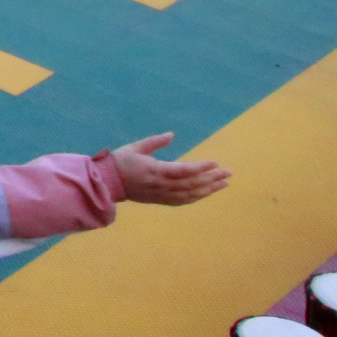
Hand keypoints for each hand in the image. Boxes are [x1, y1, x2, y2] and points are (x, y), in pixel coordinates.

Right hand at [109, 133, 229, 206]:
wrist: (108, 183)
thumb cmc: (121, 162)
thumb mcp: (136, 147)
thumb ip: (155, 142)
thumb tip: (171, 135)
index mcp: (155, 170)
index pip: (184, 170)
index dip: (201, 167)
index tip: (215, 162)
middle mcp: (162, 185)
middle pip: (192, 183)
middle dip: (212, 178)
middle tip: (228, 173)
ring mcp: (162, 194)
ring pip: (190, 194)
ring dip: (209, 189)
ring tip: (224, 183)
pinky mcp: (161, 200)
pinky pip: (183, 201)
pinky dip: (197, 197)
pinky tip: (207, 193)